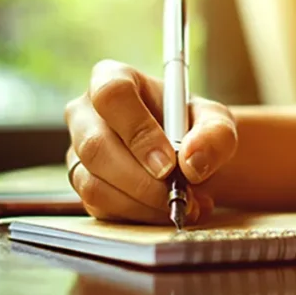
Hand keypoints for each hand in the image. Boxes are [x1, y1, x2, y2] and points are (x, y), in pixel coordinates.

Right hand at [64, 60, 237, 223]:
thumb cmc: (195, 128)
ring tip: (185, 204)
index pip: (112, 96)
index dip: (138, 131)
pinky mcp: (82, 184)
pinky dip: (139, 216)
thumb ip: (215, 136)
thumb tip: (191, 163)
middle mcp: (85, 113)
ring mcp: (78, 151)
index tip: (169, 163)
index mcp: (112, 78)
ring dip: (143, 204)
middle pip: (95, 146)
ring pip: (94, 184)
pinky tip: (168, 209)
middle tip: (179, 195)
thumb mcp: (217, 123)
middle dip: (141, 180)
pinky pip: (101, 207)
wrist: (187, 156)